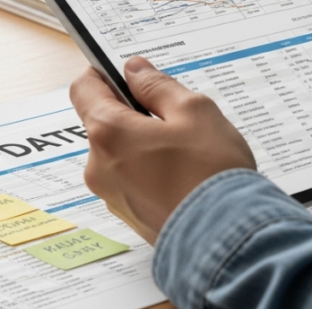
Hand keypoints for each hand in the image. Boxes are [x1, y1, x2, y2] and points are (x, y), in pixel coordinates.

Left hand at [70, 57, 254, 243]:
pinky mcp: (128, 214)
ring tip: (185, 153)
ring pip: (120, 153)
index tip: (125, 74)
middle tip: (173, 119)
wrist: (227, 240)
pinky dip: (150, 172)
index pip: (83, 88)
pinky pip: (131, 180)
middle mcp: (98, 165)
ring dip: (143, 145)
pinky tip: (182, 177)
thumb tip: (135, 71)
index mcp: (108, 132)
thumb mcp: (194, 111)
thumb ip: (157, 86)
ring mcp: (111, 194)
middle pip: (104, 123)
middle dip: (133, 115)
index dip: (103, 74)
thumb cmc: (212, 175)